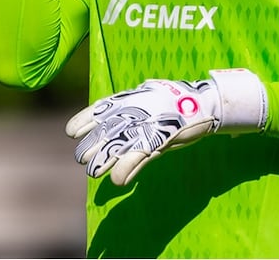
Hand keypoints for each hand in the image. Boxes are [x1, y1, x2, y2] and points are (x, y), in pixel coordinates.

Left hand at [65, 69, 267, 185]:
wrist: (207, 102)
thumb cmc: (177, 102)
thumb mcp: (152, 97)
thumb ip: (136, 103)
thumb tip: (118, 111)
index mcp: (134, 98)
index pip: (103, 107)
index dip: (85, 119)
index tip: (71, 131)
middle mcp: (138, 109)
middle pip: (108, 128)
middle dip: (92, 144)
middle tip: (83, 158)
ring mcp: (149, 123)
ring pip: (120, 142)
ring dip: (105, 159)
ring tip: (92, 172)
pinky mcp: (162, 137)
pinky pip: (141, 155)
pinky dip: (129, 168)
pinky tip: (119, 181)